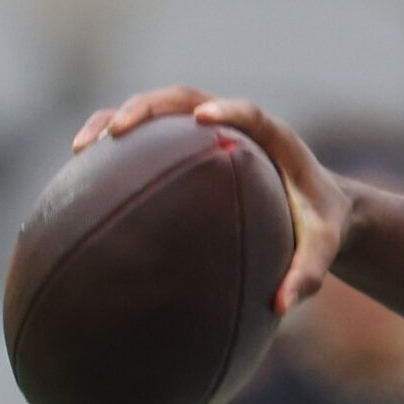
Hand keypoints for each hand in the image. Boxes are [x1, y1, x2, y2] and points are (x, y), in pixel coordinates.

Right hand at [72, 85, 350, 313]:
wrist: (319, 206)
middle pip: (188, 97)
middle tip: (118, 131)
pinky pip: (147, 137)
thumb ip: (309, 273)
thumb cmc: (320, 225)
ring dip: (117, 119)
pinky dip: (114, 146)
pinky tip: (80, 173)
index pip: (250, 113)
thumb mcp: (323, 249)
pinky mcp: (187, 144)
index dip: (229, 109)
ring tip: (83, 149)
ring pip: (158, 110)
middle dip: (149, 107)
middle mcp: (235, 125)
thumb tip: (282, 306)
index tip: (204, 117)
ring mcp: (207, 131)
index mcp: (275, 139)